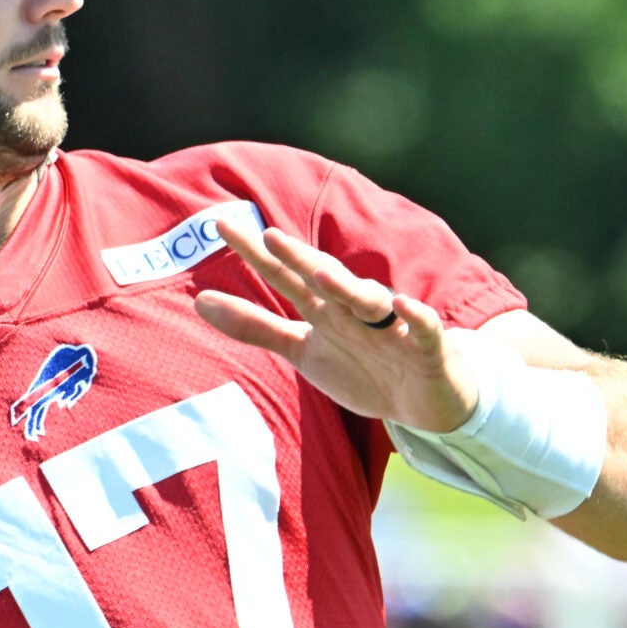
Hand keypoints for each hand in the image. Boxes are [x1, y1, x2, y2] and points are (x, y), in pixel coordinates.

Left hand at [192, 221, 477, 432]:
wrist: (423, 401)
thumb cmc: (361, 367)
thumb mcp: (302, 349)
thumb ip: (254, 326)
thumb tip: (199, 301)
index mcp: (324, 308)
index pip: (283, 276)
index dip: (254, 255)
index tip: (219, 226)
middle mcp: (354, 309)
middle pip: (324, 279)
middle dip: (299, 258)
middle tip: (269, 236)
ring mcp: (391, 326)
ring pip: (370, 301)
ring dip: (348, 288)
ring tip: (323, 274)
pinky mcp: (428, 348)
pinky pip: (424, 328)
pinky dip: (415, 316)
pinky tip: (402, 305)